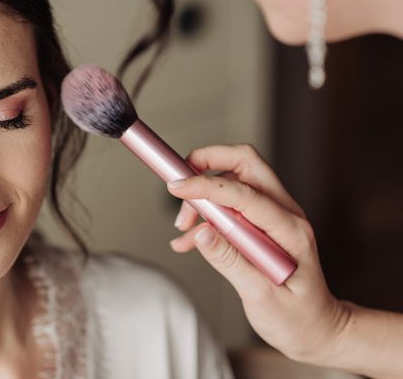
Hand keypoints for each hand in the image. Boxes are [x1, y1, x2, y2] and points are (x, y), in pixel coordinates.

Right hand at [167, 144, 350, 363]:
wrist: (316, 330)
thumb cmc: (297, 318)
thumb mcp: (262, 297)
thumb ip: (230, 262)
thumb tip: (201, 234)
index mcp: (290, 230)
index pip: (245, 192)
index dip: (206, 186)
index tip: (177, 188)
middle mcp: (285, 213)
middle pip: (246, 163)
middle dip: (208, 161)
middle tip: (180, 179)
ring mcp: (275, 215)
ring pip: (235, 177)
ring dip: (204, 192)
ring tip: (184, 227)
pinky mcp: (263, 222)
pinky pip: (231, 202)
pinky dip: (207, 212)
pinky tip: (190, 238)